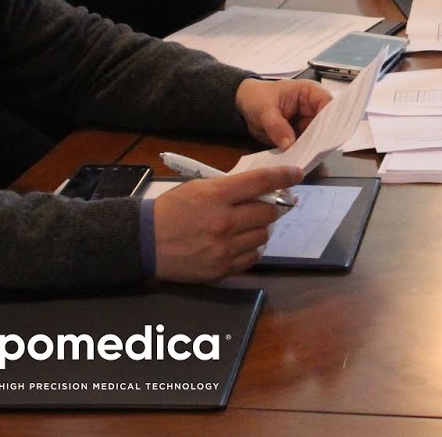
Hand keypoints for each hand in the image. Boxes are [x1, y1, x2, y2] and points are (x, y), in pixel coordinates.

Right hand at [152, 166, 301, 281]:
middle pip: (268, 212)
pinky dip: (253, 248)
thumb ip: (229, 189)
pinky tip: (241, 242)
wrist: (144, 242)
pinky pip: (253, 257)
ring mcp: (224, 248)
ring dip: (261, 228)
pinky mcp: (222, 268)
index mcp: (216, 196)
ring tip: (247, 224)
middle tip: (269, 204)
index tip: (297, 174)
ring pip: (264, 235)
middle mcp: (224, 222)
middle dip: (273, 206)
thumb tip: (261, 190)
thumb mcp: (198, 188)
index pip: (260, 182)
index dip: (283, 176)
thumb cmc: (171, 210)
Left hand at [235, 78, 333, 149]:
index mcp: (308, 92)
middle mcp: (312, 108)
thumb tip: (290, 145)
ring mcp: (306, 123)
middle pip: (326, 123)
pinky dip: (302, 152)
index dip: (331, 118)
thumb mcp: (265, 110)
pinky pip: (305, 145)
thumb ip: (277, 127)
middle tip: (317, 151)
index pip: (327, 103)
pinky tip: (300, 160)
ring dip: (312, 147)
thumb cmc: (257, 97)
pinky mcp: (299, 135)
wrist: (244, 105)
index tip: (326, 135)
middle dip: (322, 137)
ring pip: (317, 137)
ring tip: (308, 158)